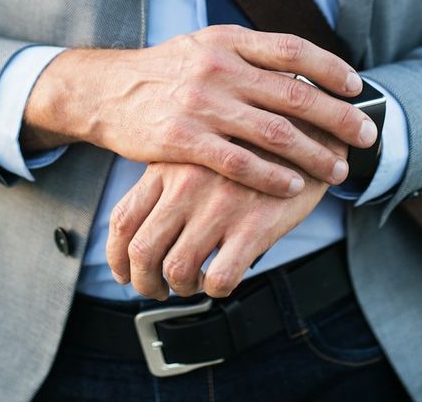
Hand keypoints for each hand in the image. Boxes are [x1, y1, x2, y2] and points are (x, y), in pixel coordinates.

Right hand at [21, 25, 377, 196]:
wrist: (107, 91)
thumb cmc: (166, 71)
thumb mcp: (204, 45)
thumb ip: (248, 53)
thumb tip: (304, 68)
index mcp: (227, 40)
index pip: (292, 49)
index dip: (331, 69)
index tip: (357, 88)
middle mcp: (217, 67)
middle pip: (294, 93)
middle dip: (339, 117)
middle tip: (367, 136)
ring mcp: (200, 103)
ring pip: (274, 132)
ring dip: (314, 153)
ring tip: (338, 169)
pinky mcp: (182, 139)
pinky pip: (239, 162)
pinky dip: (272, 175)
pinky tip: (292, 185)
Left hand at [106, 161, 328, 299]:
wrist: (304, 131)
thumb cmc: (246, 145)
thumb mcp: (197, 149)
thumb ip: (168, 180)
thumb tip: (140, 227)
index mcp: (168, 166)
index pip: (123, 219)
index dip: (117, 256)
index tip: (125, 272)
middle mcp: (187, 186)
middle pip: (143, 251)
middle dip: (144, 281)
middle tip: (156, 288)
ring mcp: (219, 206)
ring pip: (177, 270)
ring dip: (181, 288)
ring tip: (193, 283)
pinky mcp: (254, 225)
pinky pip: (220, 278)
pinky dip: (215, 289)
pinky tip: (222, 277)